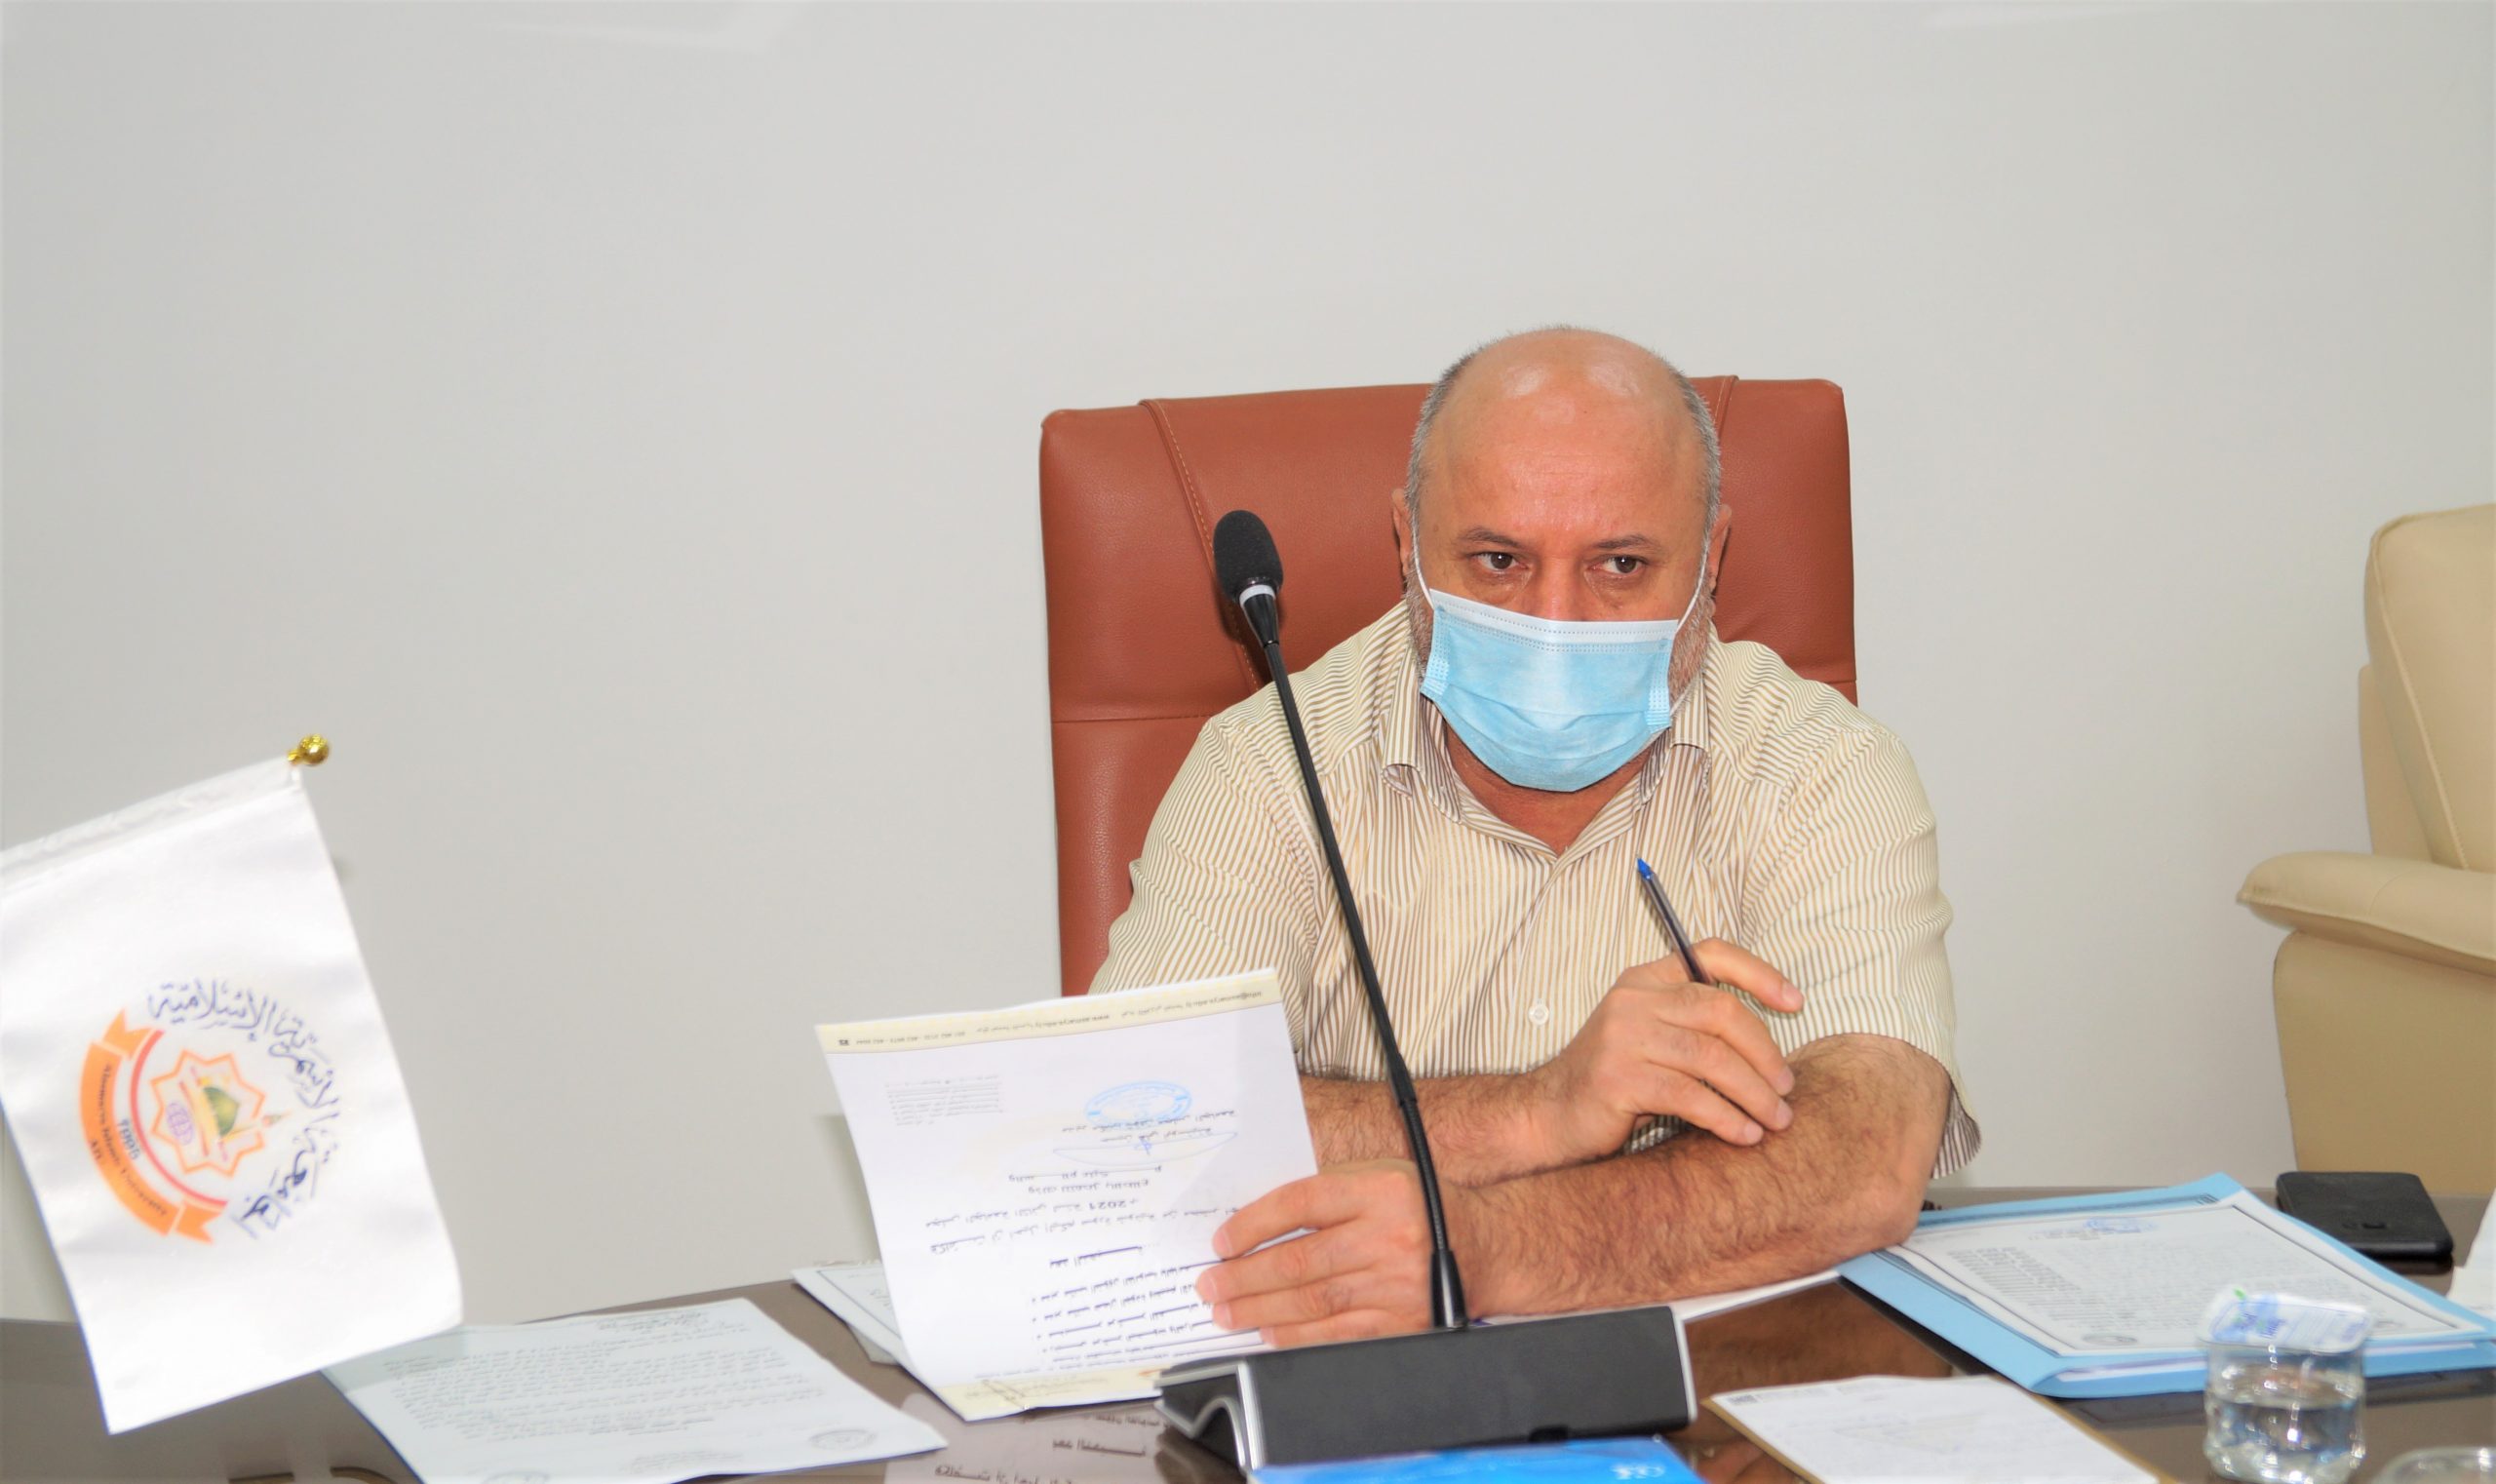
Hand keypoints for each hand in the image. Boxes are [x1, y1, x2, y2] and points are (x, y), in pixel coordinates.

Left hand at [1196, 1159, 1485, 1345]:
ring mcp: (1396, 1285)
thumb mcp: (1379, 1177)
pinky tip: (1269, 1332)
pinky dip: (1297, 1335)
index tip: (1221, 1242)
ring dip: (1260, 1309)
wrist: (1482, 1249)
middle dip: (1244, 1276)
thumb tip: (1257, 1222)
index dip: (1253, 1224)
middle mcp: (1389, 1237)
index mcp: (1380, 1190)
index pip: (1301, 1203)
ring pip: (1313, 1301)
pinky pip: (1337, 1334)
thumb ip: (1326, 1192)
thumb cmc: (1418, 1208)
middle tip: (1210, 1284)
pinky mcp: (1401, 1323)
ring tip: (1227, 1311)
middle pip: (1300, 1259)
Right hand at [1519, 938, 1802, 1166]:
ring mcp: (1623, 1037)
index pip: (1711, 954)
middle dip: (1765, 1054)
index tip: (1796, 1004)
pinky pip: (1690, 1096)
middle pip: (1721, 1011)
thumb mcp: (1650, 1038)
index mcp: (1645, 979)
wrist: (1549, 1116)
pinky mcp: (1619, 1079)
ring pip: (1712, 1058)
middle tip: (1787, 1090)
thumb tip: (1771, 1048)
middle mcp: (1633, 999)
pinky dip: (1726, 1118)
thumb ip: (1694, 1027)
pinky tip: (1744, 1136)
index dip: (1760, 974)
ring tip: (1776, 1120)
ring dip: (1754, 1093)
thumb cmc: (1614, 1083)